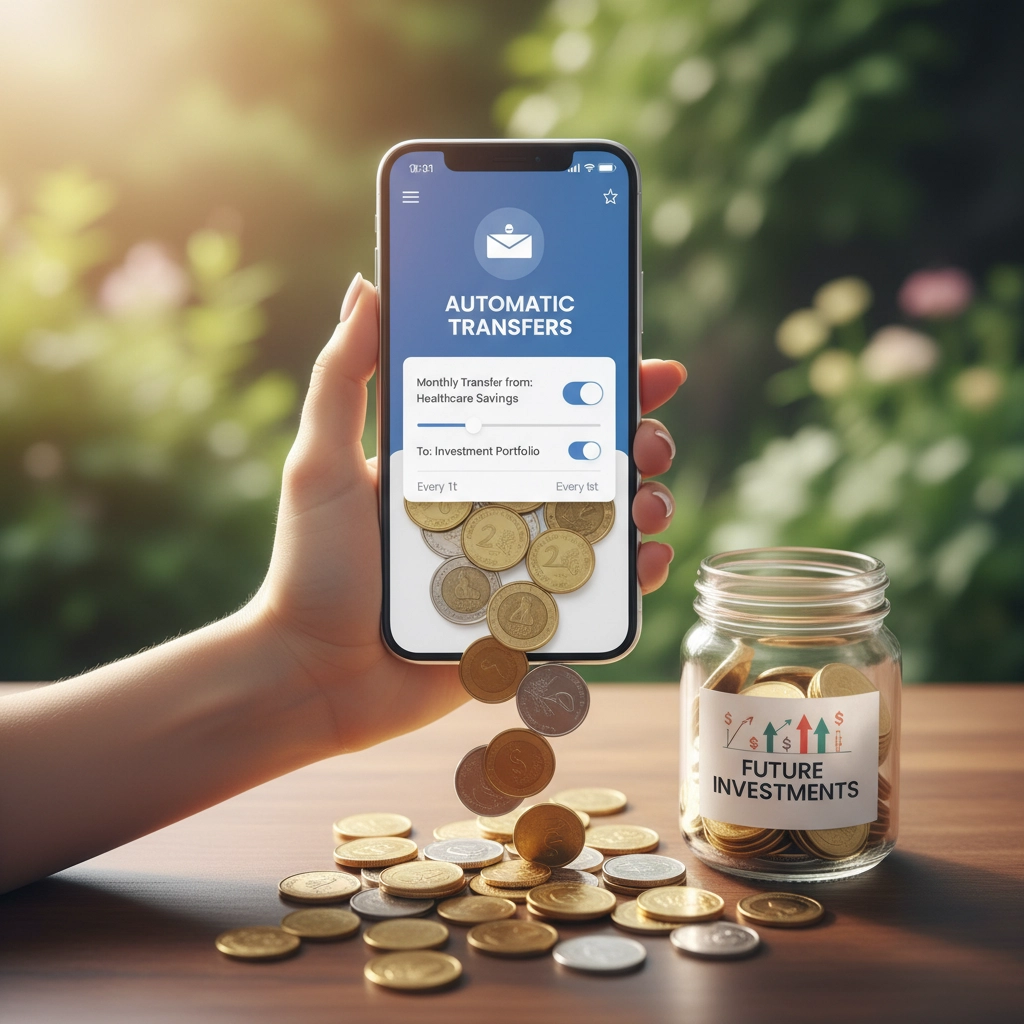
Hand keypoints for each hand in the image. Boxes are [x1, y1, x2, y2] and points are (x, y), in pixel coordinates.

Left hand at [255, 275, 685, 753]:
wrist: (313, 674)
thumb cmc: (311, 566)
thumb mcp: (321, 462)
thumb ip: (343, 377)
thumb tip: (368, 286)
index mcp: (463, 461)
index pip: (542, 407)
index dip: (599, 382)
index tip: (644, 363)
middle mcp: (500, 507)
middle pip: (589, 461)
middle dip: (637, 441)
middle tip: (647, 439)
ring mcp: (520, 563)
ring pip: (604, 523)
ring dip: (644, 502)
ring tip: (647, 500)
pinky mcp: (529, 621)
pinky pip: (596, 595)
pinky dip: (633, 576)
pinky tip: (648, 559)